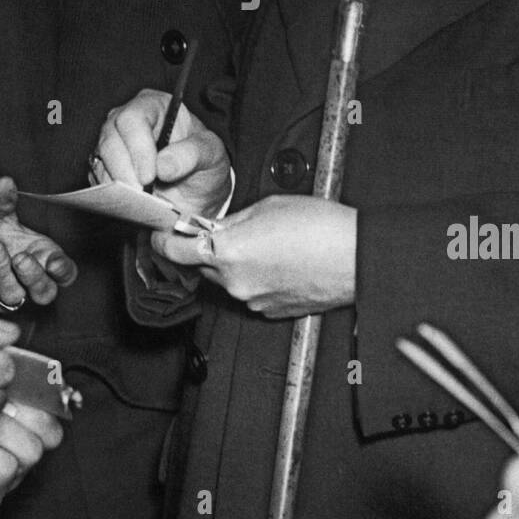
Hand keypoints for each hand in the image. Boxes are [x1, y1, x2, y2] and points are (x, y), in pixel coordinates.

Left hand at [0, 175, 77, 309]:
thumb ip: (2, 201)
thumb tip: (5, 182)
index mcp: (39, 258)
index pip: (63, 273)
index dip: (63, 271)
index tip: (54, 263)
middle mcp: (26, 282)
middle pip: (45, 293)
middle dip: (33, 277)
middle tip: (20, 258)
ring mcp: (6, 297)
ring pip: (15, 296)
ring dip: (3, 272)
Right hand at [95, 89, 231, 218]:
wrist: (197, 192)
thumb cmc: (204, 162)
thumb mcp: (211, 154)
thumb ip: (192, 154)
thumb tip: (163, 166)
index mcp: (154, 106)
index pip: (133, 118)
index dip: (138, 147)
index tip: (149, 176)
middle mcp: (128, 122)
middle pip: (110, 139)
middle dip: (124, 170)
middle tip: (142, 194)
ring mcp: (114, 145)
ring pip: (100, 161)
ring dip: (118, 185)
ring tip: (140, 203)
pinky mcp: (106, 170)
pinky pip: (99, 181)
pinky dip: (112, 196)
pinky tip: (131, 205)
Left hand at [152, 194, 356, 318]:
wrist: (358, 256)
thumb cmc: (321, 227)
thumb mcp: (268, 207)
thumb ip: (234, 220)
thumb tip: (219, 227)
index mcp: (228, 252)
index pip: (174, 251)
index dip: (163, 239)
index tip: (160, 233)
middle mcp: (234, 282)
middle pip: (201, 265)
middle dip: (205, 249)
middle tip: (223, 231)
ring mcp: (252, 300)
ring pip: (227, 279)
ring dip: (234, 263)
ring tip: (265, 244)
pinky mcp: (270, 311)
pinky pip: (250, 292)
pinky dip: (255, 278)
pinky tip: (279, 261)